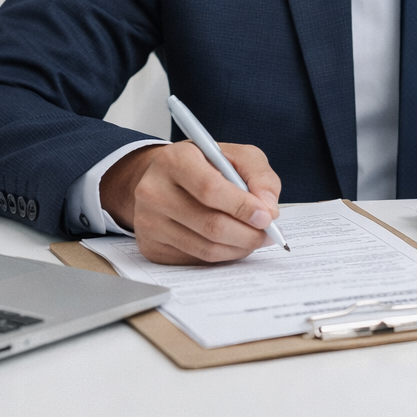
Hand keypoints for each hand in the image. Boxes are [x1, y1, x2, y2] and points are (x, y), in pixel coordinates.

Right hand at [99, 141, 281, 264]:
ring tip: (254, 239)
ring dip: (238, 248)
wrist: (165, 179)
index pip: (210, 189)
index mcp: (174, 160)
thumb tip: (269, 209)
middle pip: (210, 224)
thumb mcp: (236, 156)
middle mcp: (153, 191)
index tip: (267, 217)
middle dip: (248, 234)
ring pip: (205, 248)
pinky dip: (221, 255)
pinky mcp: (150, 247)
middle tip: (268, 235)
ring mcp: (148, 222)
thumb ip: (259, 175)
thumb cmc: (205, 166)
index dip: (242, 207)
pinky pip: (195, 260)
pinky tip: (231, 243)